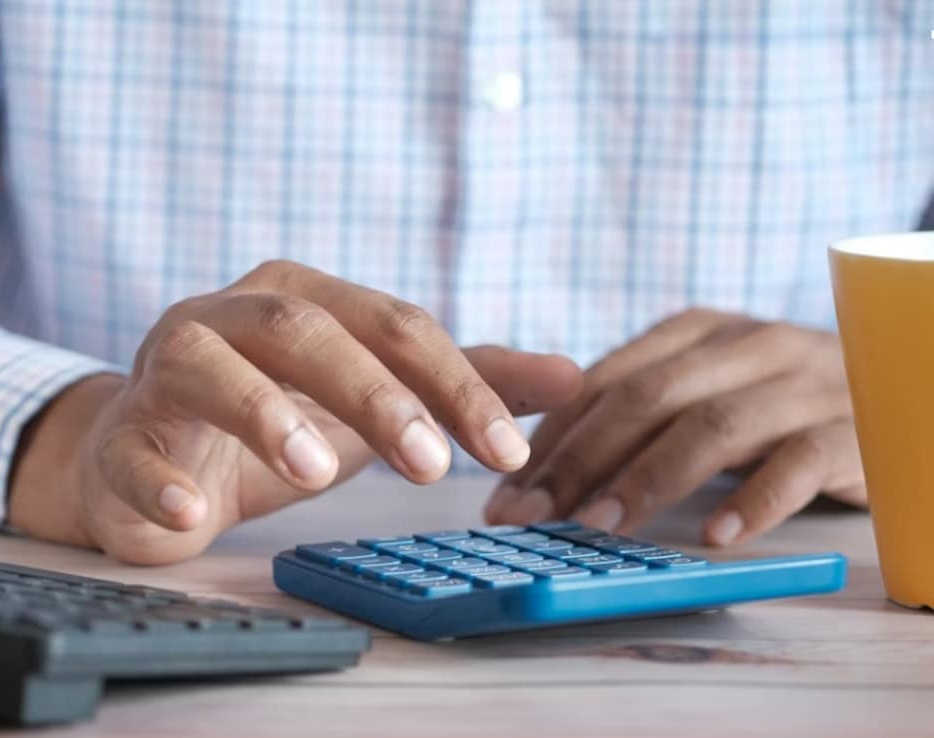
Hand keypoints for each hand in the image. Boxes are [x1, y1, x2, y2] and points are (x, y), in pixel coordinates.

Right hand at [9, 261, 581, 563]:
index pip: (392, 323)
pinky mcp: (121, 435)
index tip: (507, 450)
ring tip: (316, 471)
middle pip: (304, 328)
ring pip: (209, 365)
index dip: (454, 382)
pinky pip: (131, 449)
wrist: (154, 455)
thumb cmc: (274, 418)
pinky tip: (192, 516)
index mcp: (303, 298)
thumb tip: (575, 376)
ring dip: (263, 413)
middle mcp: (231, 316)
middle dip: (373, 392)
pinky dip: (159, 482)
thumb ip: (463, 383)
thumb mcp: (374, 398)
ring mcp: (166, 369)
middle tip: (430, 465)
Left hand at [485, 308, 865, 545]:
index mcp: (695, 331)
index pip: (603, 381)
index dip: (549, 438)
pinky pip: (799, 463)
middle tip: (532, 516)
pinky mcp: (851, 428)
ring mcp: (800, 383)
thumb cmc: (773, 404)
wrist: (898, 388)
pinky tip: (716, 535)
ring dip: (648, 479)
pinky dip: (754, 499)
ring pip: (712, 426)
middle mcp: (745, 345)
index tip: (505, 491)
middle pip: (646, 399)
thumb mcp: (701, 390)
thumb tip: (538, 469)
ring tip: (600, 527)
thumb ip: (634, 413)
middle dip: (578, 460)